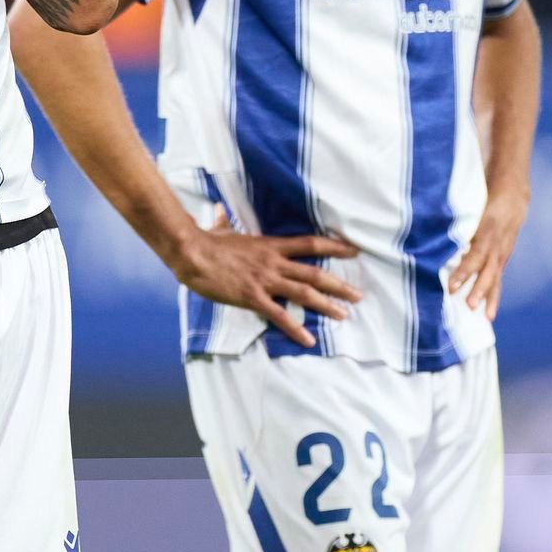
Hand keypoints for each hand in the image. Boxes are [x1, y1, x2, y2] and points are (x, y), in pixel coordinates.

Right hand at [168, 208, 360, 347]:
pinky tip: (308, 340)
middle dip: (339, 285)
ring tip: (344, 314)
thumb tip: (219, 211)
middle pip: (314, 273)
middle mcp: (274, 262)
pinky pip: (279, 315)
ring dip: (326, 305)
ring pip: (304, 293)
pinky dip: (295, 329)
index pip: (310, 244)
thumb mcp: (220, 229)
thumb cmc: (206, 242)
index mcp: (270, 246)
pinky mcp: (253, 297)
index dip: (334, 247)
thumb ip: (224, 222)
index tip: (353, 251)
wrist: (193, 252)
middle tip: (358, 295)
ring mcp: (265, 280)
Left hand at [447, 188, 528, 321]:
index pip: (474, 255)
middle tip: (469, 306)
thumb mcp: (471, 201)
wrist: (513, 191)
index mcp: (486, 229)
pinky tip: (488, 310)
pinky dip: (493, 294)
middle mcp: (496, 243)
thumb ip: (456, 216)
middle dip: (478, 289)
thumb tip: (430, 229)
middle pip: (487, 270)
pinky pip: (498, 277)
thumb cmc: (485, 195)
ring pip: (496, 277)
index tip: (451, 286)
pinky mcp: (503, 256)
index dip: (464, 272)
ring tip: (485, 316)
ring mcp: (502, 251)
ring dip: (489, 296)